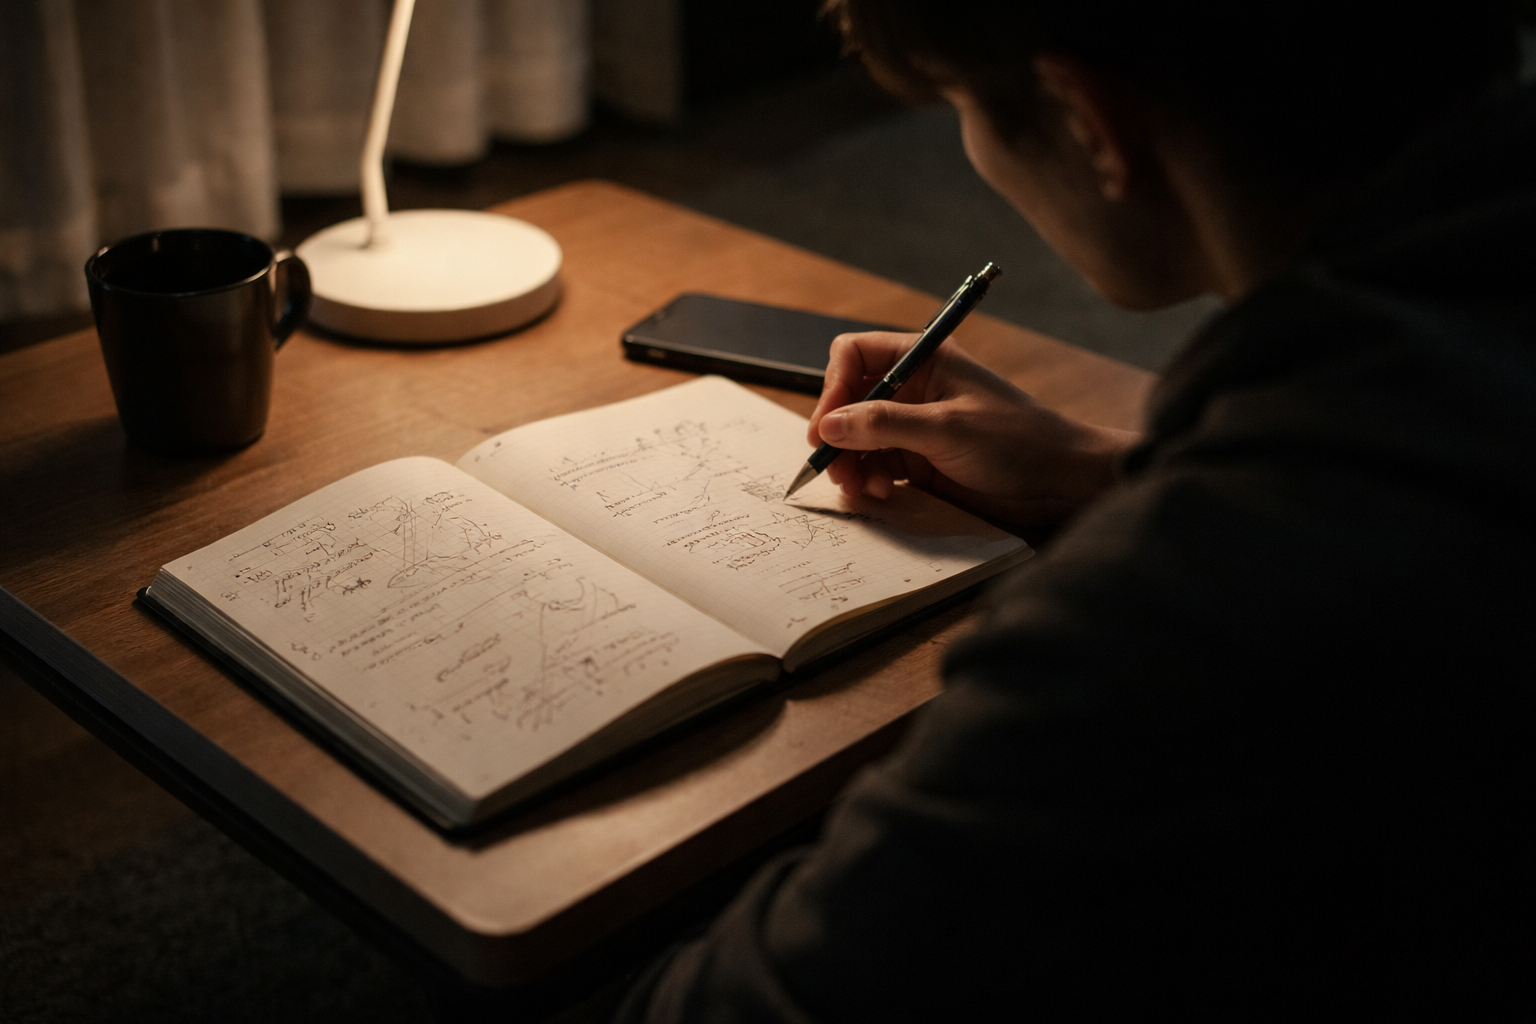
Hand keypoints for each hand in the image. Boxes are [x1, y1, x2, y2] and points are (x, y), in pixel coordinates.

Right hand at [807, 332, 1138, 532]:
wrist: (1059, 483)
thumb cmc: (1016, 441)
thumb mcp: (947, 428)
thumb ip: (885, 424)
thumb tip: (829, 426)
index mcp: (923, 361)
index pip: (855, 356)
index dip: (834, 387)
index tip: (827, 426)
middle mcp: (912, 390)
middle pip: (848, 401)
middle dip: (837, 433)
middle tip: (832, 466)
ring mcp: (913, 427)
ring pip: (856, 439)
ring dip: (849, 463)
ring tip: (859, 488)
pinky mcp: (917, 463)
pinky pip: (875, 466)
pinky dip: (868, 480)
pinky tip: (881, 494)